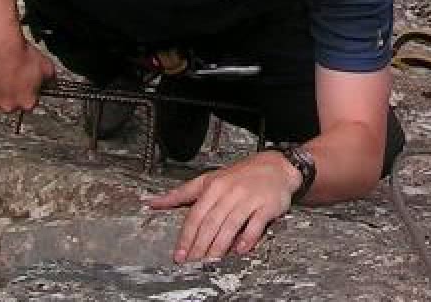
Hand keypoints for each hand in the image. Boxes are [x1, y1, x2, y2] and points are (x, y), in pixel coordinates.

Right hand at [0, 40, 54, 111]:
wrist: (2, 47)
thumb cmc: (23, 56)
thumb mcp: (47, 67)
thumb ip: (50, 79)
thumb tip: (53, 81)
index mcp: (27, 102)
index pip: (29, 103)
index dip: (27, 93)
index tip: (25, 85)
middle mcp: (9, 106)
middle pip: (10, 104)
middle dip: (11, 93)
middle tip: (10, 78)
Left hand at [146, 150, 300, 261]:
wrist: (277, 166)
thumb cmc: (241, 175)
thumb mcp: (209, 179)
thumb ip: (181, 193)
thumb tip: (153, 202)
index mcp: (214, 186)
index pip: (196, 215)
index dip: (186, 237)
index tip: (180, 255)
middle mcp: (231, 192)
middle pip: (211, 223)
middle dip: (200, 246)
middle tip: (193, 263)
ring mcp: (250, 199)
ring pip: (231, 225)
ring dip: (220, 246)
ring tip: (211, 261)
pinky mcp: (268, 206)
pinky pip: (256, 224)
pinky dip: (248, 238)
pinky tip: (240, 249)